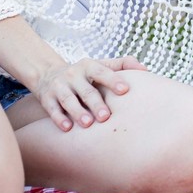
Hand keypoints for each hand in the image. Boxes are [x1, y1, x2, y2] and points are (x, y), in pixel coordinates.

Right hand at [33, 55, 147, 131]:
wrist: (47, 75)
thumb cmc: (84, 74)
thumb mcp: (100, 65)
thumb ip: (123, 64)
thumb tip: (146, 69)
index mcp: (90, 66)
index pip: (103, 72)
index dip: (114, 80)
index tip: (125, 90)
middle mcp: (74, 75)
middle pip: (87, 90)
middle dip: (96, 103)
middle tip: (106, 116)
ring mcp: (59, 86)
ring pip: (69, 100)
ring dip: (78, 112)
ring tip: (88, 124)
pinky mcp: (47, 98)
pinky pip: (53, 109)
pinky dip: (59, 118)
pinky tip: (67, 128)